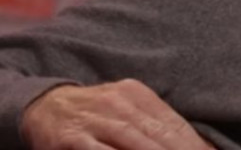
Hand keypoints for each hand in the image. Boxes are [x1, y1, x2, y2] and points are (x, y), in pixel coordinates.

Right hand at [20, 79, 213, 149]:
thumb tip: (195, 145)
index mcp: (138, 95)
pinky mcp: (73, 138)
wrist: (45, 104)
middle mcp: (120, 103)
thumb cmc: (96, 112)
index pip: (173, 124)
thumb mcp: (127, 108)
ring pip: (134, 142)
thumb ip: (156, 125)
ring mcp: (96, 120)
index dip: (194, 144)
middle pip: (159, 134)